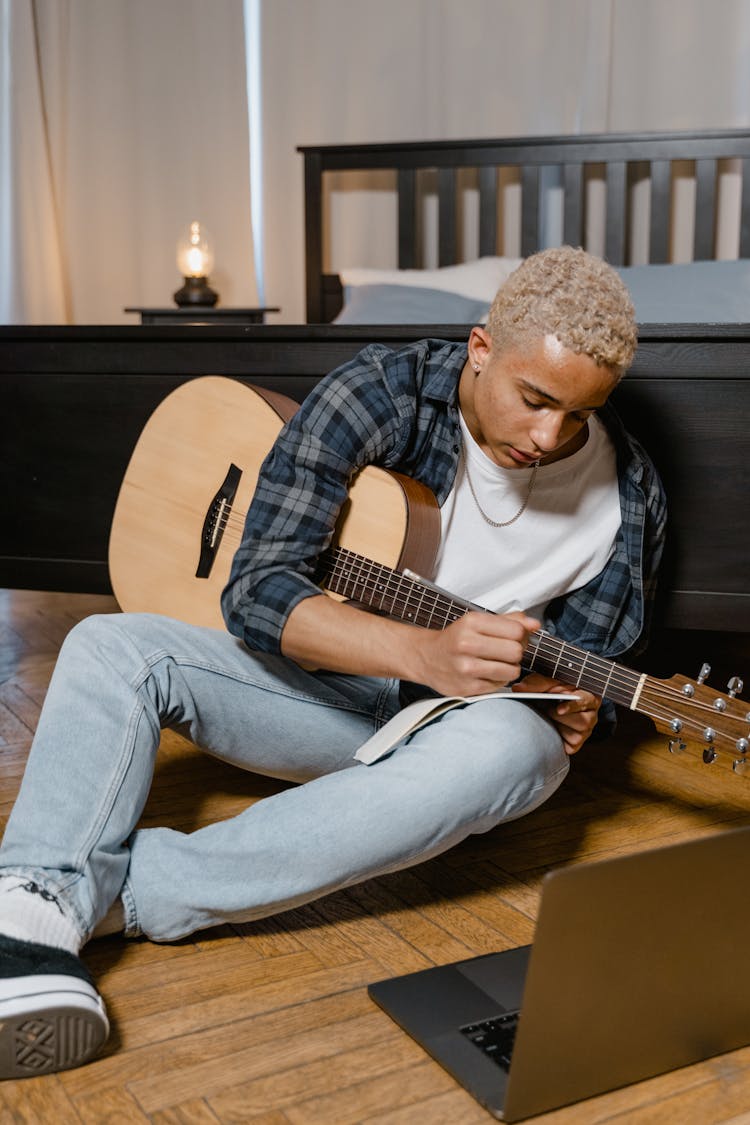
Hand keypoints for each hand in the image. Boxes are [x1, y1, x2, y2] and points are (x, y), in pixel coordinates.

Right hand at [415, 611, 539, 697]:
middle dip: (516, 652)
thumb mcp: (478, 622)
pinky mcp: (468, 687)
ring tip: (497, 663)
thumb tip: (534, 624)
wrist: (426, 658)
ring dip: (510, 668)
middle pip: (516, 650)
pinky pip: (501, 685)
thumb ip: (509, 620)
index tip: (515, 637)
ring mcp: (466, 667)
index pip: (517, 630)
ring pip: (512, 670)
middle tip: (506, 652)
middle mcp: (467, 643)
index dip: (521, 635)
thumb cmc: (454, 639)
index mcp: (471, 623)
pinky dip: (498, 680)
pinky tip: (486, 673)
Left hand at [512, 671, 601, 754]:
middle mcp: (590, 715)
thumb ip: (535, 684)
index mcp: (589, 698)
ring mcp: (584, 731)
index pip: (586, 701)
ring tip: (545, 715)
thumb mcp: (545, 683)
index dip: (573, 706)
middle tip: (543, 708)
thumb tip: (517, 689)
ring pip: (576, 734)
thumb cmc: (553, 691)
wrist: (549, 704)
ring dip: (557, 725)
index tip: (559, 709)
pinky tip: (549, 727)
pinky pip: (568, 745)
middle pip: (583, 721)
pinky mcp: (575, 743)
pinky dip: (556, 736)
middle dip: (559, 716)